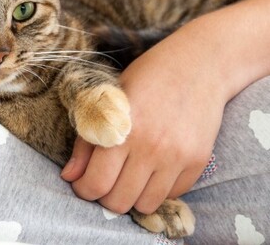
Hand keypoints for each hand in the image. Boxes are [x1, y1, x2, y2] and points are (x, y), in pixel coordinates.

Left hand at [60, 38, 225, 214]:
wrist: (200, 64)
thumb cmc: (147, 78)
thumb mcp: (108, 99)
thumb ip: (86, 141)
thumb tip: (69, 177)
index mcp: (121, 129)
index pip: (95, 184)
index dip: (83, 189)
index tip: (83, 182)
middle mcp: (151, 147)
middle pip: (119, 202)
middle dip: (105, 196)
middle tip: (106, 180)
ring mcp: (177, 156)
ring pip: (146, 205)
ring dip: (133, 196)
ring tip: (129, 176)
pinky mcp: (198, 161)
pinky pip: (173, 195)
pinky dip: (159, 188)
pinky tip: (154, 168)